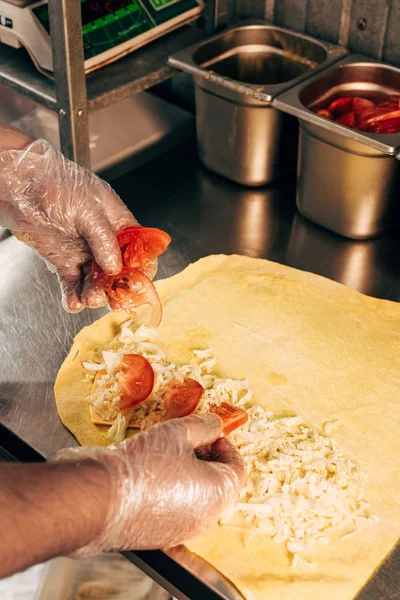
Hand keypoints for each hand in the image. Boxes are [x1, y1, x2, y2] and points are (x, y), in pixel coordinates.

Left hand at [0, 139, 137, 311]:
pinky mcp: (63, 261)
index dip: (141, 269)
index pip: (139, 251)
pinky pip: (72, 284)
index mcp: (118, 223)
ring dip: (94, 294)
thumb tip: (115, 267)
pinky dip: (73, 296)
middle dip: (117, 287)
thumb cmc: (55, 184)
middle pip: (119, 272)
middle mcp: (103, 241)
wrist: (18, 185)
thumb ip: (103, 239)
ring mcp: (83, 252)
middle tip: (112, 300)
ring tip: (88, 298)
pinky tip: (73, 303)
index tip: (135, 284)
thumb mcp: (87, 209)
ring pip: (95, 281)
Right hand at [56, 414, 245, 555]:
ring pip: (196, 498)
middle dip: (206, 459)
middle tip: (186, 441)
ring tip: (164, 454)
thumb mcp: (178, 431)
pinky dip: (169, 492)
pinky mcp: (158, 537)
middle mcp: (205, 518)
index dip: (226, 445)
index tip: (209, 432)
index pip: (237, 468)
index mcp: (218, 493)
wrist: (98, 499)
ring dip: (187, 475)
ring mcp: (181, 531)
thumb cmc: (142, 465)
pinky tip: (149, 474)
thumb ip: (203, 426)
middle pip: (217, 484)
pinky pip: (174, 511)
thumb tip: (215, 424)